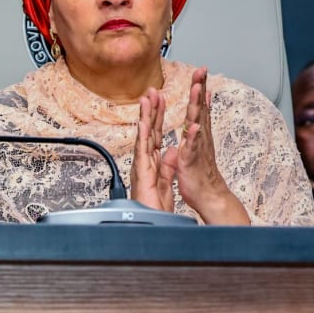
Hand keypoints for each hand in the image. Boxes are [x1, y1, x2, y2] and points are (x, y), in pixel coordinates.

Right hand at [130, 88, 174, 211]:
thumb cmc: (156, 205)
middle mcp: (146, 160)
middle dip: (151, 110)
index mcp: (153, 160)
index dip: (158, 116)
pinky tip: (144, 122)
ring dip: (145, 117)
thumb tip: (171, 151)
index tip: (159, 99)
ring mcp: (142, 165)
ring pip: (144, 136)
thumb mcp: (166, 180)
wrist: (153, 222)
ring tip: (147, 99)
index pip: (157, 133)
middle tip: (152, 90)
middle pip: (149, 130)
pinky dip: (143, 136)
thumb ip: (167, 164)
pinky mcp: (142, 173)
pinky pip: (143, 152)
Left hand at [175, 67, 249, 224]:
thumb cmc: (202, 173)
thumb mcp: (198, 147)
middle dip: (200, 87)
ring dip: (199, 105)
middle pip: (200, 108)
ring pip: (197, 122)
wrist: (210, 195)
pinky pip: (193, 146)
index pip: (198, 106)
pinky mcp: (192, 160)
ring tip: (199, 89)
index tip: (200, 71)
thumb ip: (198, 130)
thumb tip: (199, 118)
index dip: (199, 88)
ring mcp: (197, 147)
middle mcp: (200, 137)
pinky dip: (194, 136)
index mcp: (198, 134)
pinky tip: (195, 126)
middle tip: (202, 69)